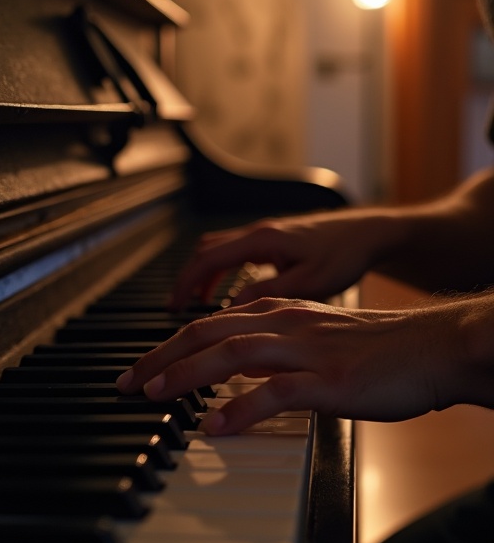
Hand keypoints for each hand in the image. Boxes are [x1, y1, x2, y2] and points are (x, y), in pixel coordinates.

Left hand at [117, 296, 467, 435]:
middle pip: (208, 333)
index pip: (210, 324)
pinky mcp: (331, 381)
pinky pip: (276, 392)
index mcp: (282, 312)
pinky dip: (240, 408)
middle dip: (160, 357)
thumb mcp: (317, 339)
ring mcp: (308, 350)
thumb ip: (276, 351)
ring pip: (232, 354)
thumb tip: (237, 374)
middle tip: (128, 383)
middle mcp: (288, 323)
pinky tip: (216, 425)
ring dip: (186, 375)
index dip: (169, 344)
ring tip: (154, 395)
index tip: (142, 368)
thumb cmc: (379, 348)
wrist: (435, 346)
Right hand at [169, 210, 405, 309]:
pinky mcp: (274, 243)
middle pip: (206, 252)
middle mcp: (258, 233)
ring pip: (219, 251)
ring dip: (204, 276)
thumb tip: (232, 308)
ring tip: (196, 305)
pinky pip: (236, 255)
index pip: (207, 259)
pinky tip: (228, 294)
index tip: (173, 308)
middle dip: (187, 279)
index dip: (186, 283)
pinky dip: (222, 273)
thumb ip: (268, 293)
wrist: (368, 234)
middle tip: (176, 309)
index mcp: (262, 240)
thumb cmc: (344, 254)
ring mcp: (265, 236)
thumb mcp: (309, 282)